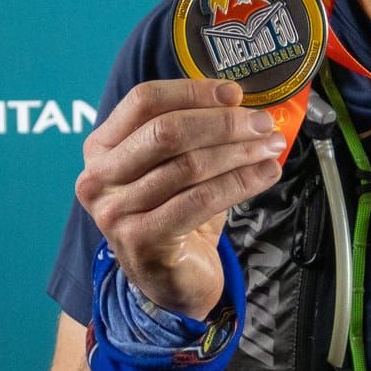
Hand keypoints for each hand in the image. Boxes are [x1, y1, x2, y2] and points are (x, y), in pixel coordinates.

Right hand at [75, 78, 282, 317]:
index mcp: (101, 147)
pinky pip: (201, 200)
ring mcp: (115, 211)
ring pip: (189, 166)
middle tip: (264, 123)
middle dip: (223, 123)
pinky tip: (267, 174)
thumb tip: (240, 102)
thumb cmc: (175, 213)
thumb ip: (195, 132)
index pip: (144, 101)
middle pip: (167, 131)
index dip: (192, 91)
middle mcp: (99, 177)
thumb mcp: (175, 166)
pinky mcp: (142, 240)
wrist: (170, 279)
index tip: (234, 93)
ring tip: (272, 147)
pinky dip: (240, 182)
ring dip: (240, 153)